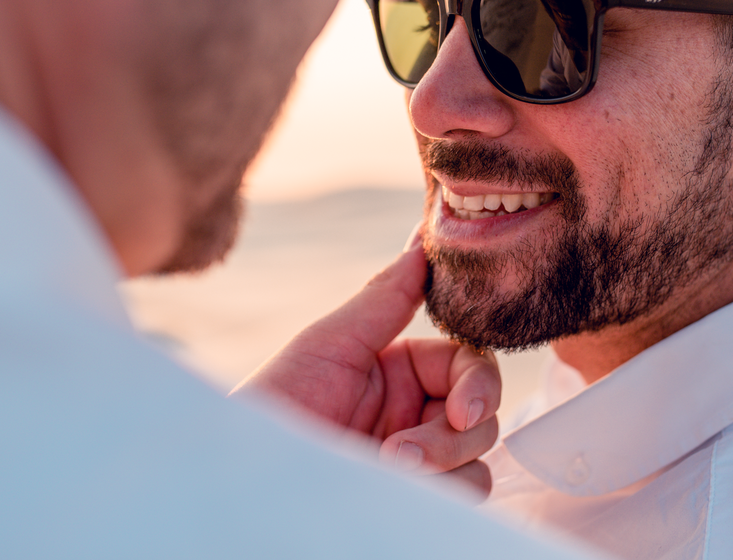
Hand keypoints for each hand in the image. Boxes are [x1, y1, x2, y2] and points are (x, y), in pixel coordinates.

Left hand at [232, 228, 500, 496]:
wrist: (250, 483)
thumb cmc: (276, 406)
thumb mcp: (331, 345)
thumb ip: (386, 296)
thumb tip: (425, 236)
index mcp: (400, 371)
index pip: (467, 364)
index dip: (477, 383)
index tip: (464, 410)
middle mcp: (413, 413)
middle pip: (482, 411)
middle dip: (454, 434)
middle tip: (406, 454)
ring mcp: (416, 459)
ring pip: (476, 458)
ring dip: (443, 465)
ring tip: (386, 472)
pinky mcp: (414, 497)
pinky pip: (464, 492)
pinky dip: (442, 492)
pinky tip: (397, 492)